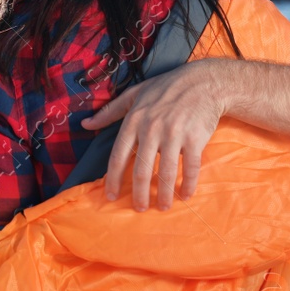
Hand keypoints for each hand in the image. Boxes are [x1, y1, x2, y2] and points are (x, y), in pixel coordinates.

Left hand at [81, 59, 228, 210]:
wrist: (204, 81)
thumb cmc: (166, 88)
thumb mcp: (134, 94)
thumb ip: (109, 111)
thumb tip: (85, 124)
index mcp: (134, 121)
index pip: (118, 156)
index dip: (113, 179)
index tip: (111, 196)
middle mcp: (152, 129)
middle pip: (141, 170)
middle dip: (139, 194)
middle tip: (140, 208)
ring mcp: (174, 134)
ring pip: (166, 173)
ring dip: (164, 194)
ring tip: (162, 206)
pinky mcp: (195, 138)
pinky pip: (190, 167)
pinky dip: (188, 184)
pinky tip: (185, 195)